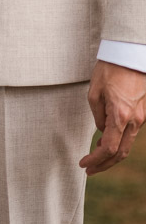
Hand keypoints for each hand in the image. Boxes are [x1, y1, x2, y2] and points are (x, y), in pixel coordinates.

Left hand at [79, 60, 145, 174]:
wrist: (130, 53)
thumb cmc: (110, 69)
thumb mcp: (94, 92)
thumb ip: (97, 116)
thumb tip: (101, 130)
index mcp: (120, 116)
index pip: (108, 149)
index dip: (95, 160)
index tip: (83, 164)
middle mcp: (135, 120)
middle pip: (121, 153)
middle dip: (104, 164)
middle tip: (89, 169)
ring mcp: (142, 117)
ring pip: (127, 144)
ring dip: (111, 153)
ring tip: (95, 156)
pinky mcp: (143, 112)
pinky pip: (131, 132)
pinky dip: (119, 140)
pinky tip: (106, 139)